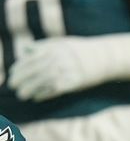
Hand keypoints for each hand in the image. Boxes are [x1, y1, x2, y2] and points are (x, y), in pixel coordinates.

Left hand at [9, 33, 129, 100]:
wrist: (105, 57)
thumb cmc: (82, 50)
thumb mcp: (63, 43)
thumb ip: (44, 45)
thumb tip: (25, 49)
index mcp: (54, 48)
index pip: (30, 58)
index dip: (19, 67)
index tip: (12, 73)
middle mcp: (59, 59)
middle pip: (34, 70)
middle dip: (21, 79)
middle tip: (13, 86)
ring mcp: (67, 71)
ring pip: (42, 81)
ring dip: (30, 89)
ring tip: (21, 95)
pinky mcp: (74, 82)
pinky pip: (55, 90)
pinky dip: (44, 94)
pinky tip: (36, 98)